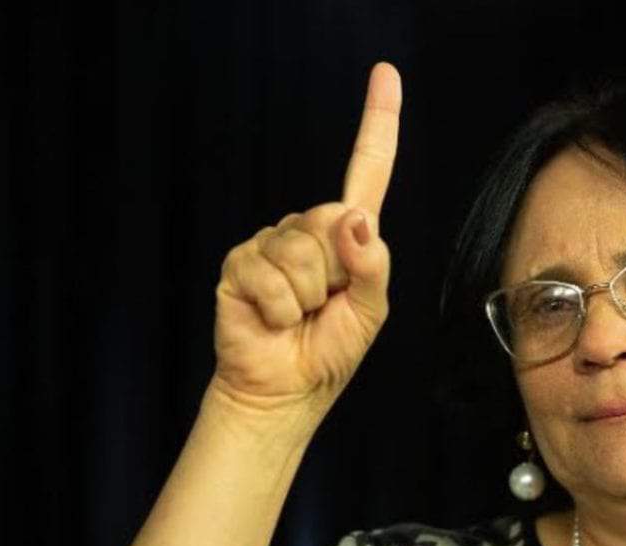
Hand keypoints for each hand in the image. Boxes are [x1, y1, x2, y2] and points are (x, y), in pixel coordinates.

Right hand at [211, 62, 400, 415]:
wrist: (283, 391)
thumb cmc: (328, 351)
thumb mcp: (369, 311)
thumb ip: (371, 265)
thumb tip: (354, 219)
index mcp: (348, 235)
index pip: (367, 171)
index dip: (378, 123)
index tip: (385, 74)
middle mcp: (308, 230)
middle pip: (332, 219)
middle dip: (335, 272)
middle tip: (322, 304)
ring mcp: (271, 243)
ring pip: (302, 251)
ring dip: (306, 296)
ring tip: (296, 315)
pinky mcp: (240, 263)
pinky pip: (270, 275)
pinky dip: (278, 308)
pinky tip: (272, 320)